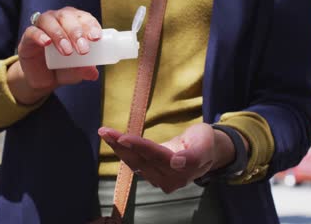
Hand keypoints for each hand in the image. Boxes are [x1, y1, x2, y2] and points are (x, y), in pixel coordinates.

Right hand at [7, 7, 102, 104]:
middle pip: (67, 17)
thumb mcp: (77, 71)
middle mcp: (59, 19)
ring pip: (50, 21)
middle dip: (77, 32)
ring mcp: (43, 26)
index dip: (91, 25)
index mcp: (76, 22)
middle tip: (83, 49)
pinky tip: (46, 43)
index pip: (84, 18)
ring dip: (60, 35)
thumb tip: (94, 73)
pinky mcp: (28, 37)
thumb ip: (85, 69)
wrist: (43, 78)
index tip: (96, 38)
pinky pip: (32, 31)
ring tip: (67, 52)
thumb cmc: (64, 67)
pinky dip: (40, 35)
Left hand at [98, 123, 239, 192]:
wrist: (205, 150)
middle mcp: (168, 179)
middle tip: (105, 131)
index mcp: (182, 171)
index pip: (156, 156)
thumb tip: (177, 163)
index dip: (139, 147)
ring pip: (135, 162)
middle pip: (142, 160)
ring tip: (105, 133)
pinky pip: (134, 162)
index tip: (123, 138)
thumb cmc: (205, 142)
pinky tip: (112, 140)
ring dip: (118, 148)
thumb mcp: (206, 144)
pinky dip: (122, 150)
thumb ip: (194, 155)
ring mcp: (159, 179)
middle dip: (122, 145)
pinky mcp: (151, 174)